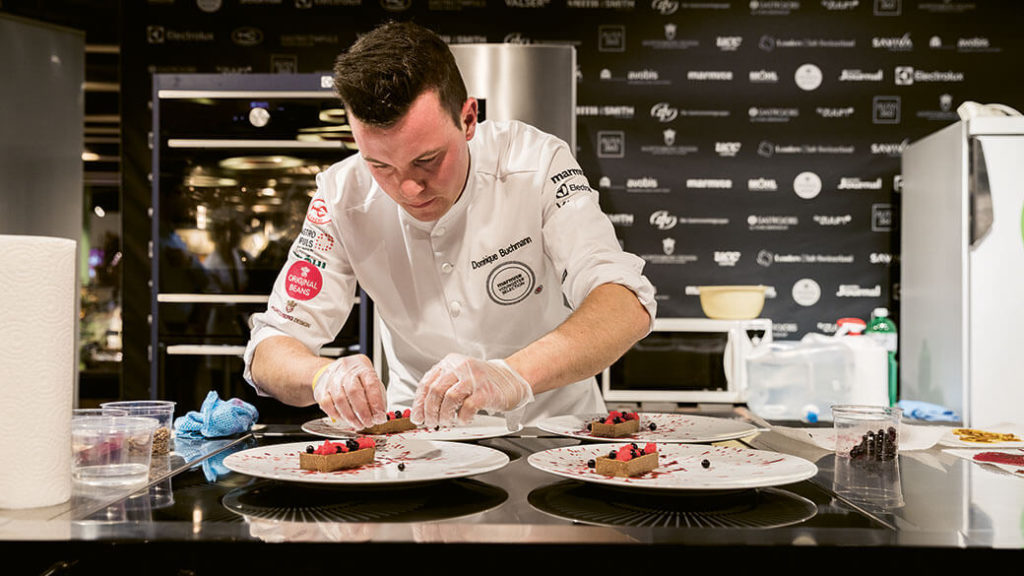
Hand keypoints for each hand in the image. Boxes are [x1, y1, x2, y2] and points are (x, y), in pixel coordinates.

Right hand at [311, 355, 386, 429]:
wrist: (334, 370)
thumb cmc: (355, 378)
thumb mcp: (370, 381)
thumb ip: (377, 397)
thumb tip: (380, 416)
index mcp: (362, 367)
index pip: (371, 384)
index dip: (376, 403)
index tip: (380, 416)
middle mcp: (346, 371)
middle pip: (354, 392)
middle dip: (363, 412)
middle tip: (368, 423)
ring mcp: (331, 379)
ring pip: (340, 400)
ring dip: (351, 417)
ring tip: (358, 424)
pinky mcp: (321, 389)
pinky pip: (327, 404)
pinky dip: (337, 415)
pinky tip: (345, 419)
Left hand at [411, 353, 533, 428]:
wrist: (513, 378)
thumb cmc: (485, 381)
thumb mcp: (460, 377)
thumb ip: (443, 388)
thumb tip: (423, 409)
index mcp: (450, 363)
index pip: (427, 382)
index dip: (419, 403)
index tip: (418, 416)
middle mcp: (461, 367)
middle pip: (436, 391)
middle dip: (430, 412)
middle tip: (431, 423)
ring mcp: (474, 378)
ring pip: (449, 398)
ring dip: (444, 416)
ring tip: (446, 423)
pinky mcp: (486, 391)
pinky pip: (467, 407)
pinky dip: (462, 418)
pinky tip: (463, 420)